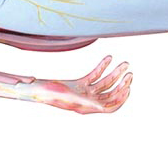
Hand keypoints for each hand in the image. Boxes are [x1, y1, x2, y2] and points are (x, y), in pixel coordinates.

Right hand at [0, 56, 132, 113]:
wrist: (38, 88)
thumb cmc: (52, 95)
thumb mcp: (73, 99)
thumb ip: (89, 104)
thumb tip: (104, 109)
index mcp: (88, 108)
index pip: (111, 107)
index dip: (122, 98)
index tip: (129, 87)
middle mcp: (88, 101)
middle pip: (111, 93)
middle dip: (121, 83)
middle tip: (129, 72)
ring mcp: (84, 92)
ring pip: (105, 83)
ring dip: (115, 73)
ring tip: (124, 63)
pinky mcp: (79, 83)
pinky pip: (94, 75)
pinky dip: (102, 67)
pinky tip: (108, 58)